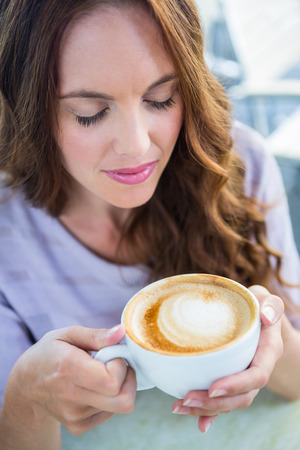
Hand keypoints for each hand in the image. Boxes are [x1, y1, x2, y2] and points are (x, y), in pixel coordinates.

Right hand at [5, 324, 136, 434]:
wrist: (27, 383)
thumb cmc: (51, 352)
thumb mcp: (69, 334)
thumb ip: (97, 334)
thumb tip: (121, 332)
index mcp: (68, 367)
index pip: (112, 380)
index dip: (120, 365)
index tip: (112, 354)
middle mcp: (70, 395)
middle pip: (122, 401)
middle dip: (128, 380)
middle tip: (117, 365)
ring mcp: (73, 415)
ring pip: (118, 406)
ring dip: (117, 388)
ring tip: (101, 374)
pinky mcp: (76, 426)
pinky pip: (109, 414)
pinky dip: (109, 399)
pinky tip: (95, 387)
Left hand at [172, 285, 283, 432]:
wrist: (258, 317)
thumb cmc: (257, 304)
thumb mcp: (266, 298)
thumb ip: (270, 305)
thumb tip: (266, 317)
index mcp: (268, 352)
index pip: (257, 376)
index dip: (236, 385)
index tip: (213, 388)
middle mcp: (258, 369)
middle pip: (242, 397)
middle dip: (215, 404)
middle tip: (187, 399)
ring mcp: (245, 378)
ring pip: (231, 403)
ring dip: (206, 409)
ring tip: (179, 407)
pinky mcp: (232, 381)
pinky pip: (223, 402)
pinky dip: (210, 414)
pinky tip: (197, 423)